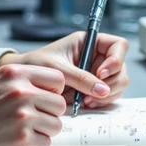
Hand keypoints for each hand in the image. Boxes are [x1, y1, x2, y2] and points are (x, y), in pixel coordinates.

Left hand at [0, 31, 129, 110]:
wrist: (24, 82)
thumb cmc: (36, 65)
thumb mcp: (57, 69)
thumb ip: (80, 78)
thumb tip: (103, 89)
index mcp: (89, 42)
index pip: (118, 45)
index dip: (116, 59)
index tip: (101, 74)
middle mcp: (96, 57)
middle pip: (121, 68)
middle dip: (111, 83)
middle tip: (93, 94)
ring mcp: (96, 74)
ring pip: (118, 84)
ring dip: (107, 94)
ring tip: (86, 100)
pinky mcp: (93, 89)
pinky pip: (108, 96)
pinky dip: (101, 101)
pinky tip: (85, 103)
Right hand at [0, 63, 66, 145]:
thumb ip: (20, 80)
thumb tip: (50, 88)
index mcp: (15, 72)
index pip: (58, 78)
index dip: (52, 92)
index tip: (42, 101)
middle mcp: (21, 91)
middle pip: (59, 104)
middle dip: (48, 114)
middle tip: (31, 121)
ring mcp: (23, 115)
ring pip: (56, 125)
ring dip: (42, 132)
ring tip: (21, 132)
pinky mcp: (21, 139)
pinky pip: (45, 143)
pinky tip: (16, 143)